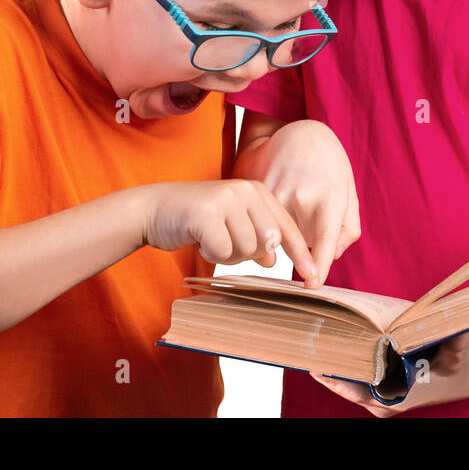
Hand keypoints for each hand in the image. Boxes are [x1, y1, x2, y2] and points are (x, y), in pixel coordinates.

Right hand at [139, 179, 318, 283]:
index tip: (314, 279)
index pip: (287, 228)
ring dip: (227, 254)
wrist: (154, 208)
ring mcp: (226, 200)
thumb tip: (274, 260)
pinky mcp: (207, 213)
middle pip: (267, 243)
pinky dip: (211, 253)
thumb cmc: (196, 219)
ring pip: (245, 249)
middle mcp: (245, 190)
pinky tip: (198, 239)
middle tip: (224, 243)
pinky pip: (223, 251)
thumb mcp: (232, 223)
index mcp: (257, 191)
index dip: (301, 255)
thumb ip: (255, 237)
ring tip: (210, 238)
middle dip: (247, 253)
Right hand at [261, 120, 360, 285]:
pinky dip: (267, 225)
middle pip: (300, 243)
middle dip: (303, 248)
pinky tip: (274, 213)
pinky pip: (261, 220)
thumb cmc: (329, 166)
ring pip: (278, 234)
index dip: (320, 266)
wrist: (301, 133)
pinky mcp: (258, 187)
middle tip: (306, 238)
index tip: (314, 286)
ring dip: (284, 236)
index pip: (325, 240)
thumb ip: (348, 228)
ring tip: (292, 217)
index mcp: (330, 196)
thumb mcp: (349, 193)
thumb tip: (333, 256)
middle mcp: (303, 195)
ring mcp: (278, 190)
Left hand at [309, 332, 468, 416]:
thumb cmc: (453, 364)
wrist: (458, 373)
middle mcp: (383, 400)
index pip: (358, 393)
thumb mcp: (456, 355)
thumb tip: (459, 336)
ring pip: (346, 381)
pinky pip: (351, 376)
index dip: (337, 381)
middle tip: (307, 349)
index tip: (319, 368)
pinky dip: (339, 363)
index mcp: (397, 398)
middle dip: (327, 369)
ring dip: (330, 365)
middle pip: (346, 386)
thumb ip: (456, 348)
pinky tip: (326, 345)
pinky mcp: (376, 384)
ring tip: (310, 344)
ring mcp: (378, 394)